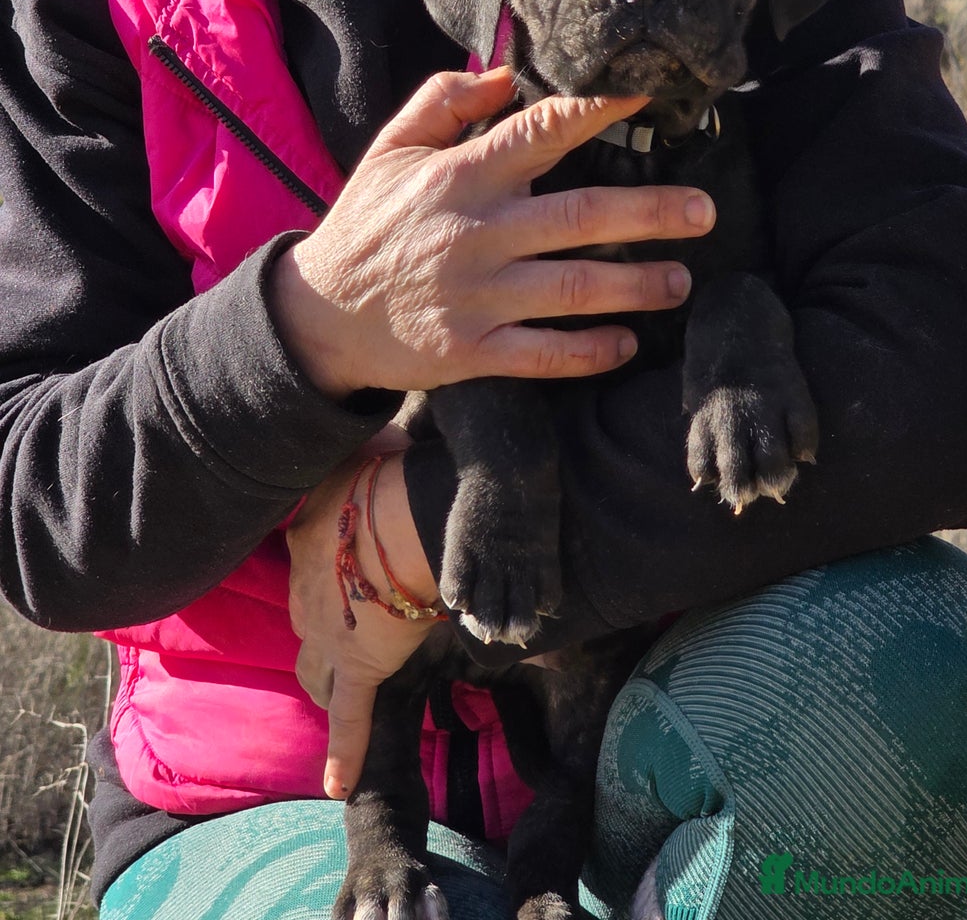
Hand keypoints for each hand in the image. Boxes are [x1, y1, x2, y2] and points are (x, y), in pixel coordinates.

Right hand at [270, 67, 715, 397]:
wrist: (318, 316)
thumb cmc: (367, 222)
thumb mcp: (391, 147)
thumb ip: (446, 100)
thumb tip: (509, 75)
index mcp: (459, 175)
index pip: (541, 132)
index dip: (598, 111)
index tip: (648, 98)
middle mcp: (475, 233)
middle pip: (580, 216)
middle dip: (651, 213)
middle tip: (704, 211)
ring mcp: (476, 297)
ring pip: (574, 288)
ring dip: (637, 286)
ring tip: (682, 281)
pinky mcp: (472, 350)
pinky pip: (544, 354)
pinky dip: (590, 351)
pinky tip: (627, 344)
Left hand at [287, 438, 438, 798]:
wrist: (409, 516)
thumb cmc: (397, 475)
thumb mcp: (369, 448)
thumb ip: (366, 448)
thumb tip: (381, 434)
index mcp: (308, 533)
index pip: (307, 553)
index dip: (324, 559)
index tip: (342, 558)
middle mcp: (306, 587)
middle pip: (304, 614)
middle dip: (319, 619)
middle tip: (343, 617)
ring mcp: (328, 630)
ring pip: (314, 666)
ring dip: (322, 675)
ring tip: (332, 686)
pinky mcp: (360, 666)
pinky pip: (350, 719)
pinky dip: (344, 753)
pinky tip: (336, 784)